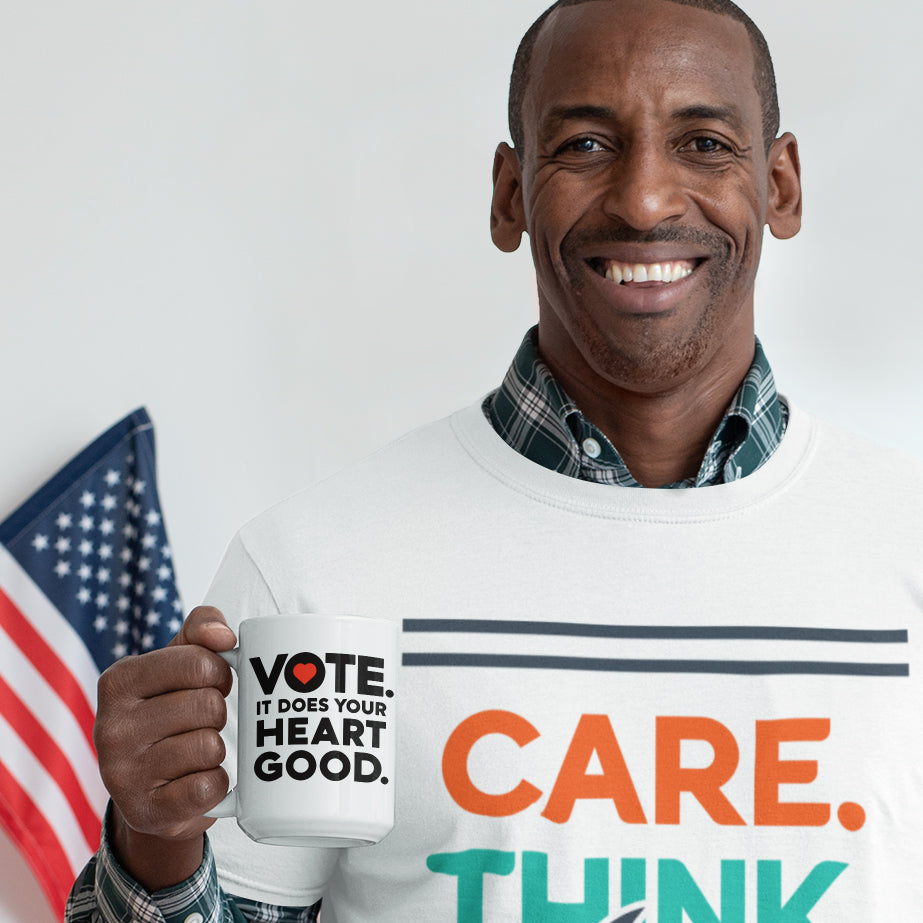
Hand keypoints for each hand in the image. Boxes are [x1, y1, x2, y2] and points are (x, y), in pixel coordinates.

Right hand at [94, 605, 235, 889]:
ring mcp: (122, 773)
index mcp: (119, 680)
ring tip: (194, 752)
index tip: (212, 683)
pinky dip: (216, 784)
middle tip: (202, 721)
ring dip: (215, 749)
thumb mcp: (179, 660)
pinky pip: (208, 788)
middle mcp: (110, 726)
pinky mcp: (144, 811)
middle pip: (208, 705)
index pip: (198, 662)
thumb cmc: (171, 710)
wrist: (151, 789)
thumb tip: (223, 635)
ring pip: (210, 746)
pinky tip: (196, 780)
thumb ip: (202, 627)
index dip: (219, 673)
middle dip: (218, 713)